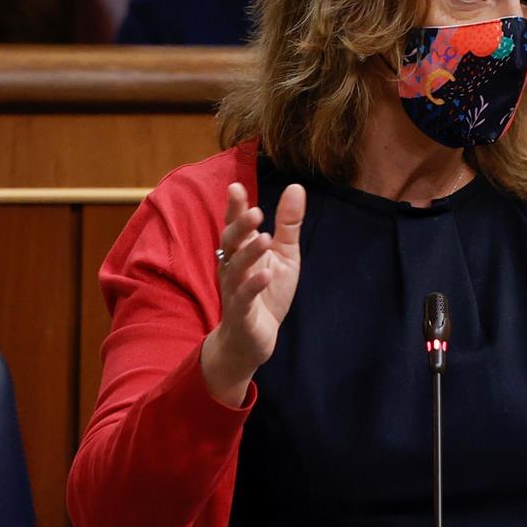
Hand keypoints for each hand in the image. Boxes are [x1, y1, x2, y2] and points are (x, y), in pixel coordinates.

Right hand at [200, 181, 305, 405]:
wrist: (253, 339)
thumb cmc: (266, 294)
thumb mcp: (284, 255)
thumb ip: (288, 224)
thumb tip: (296, 187)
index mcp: (242, 251)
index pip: (236, 225)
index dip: (234, 207)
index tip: (235, 187)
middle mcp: (233, 267)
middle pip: (230, 242)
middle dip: (240, 226)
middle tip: (256, 212)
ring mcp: (234, 290)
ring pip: (236, 268)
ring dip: (249, 253)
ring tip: (265, 238)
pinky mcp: (241, 312)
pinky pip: (244, 297)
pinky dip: (254, 286)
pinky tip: (266, 275)